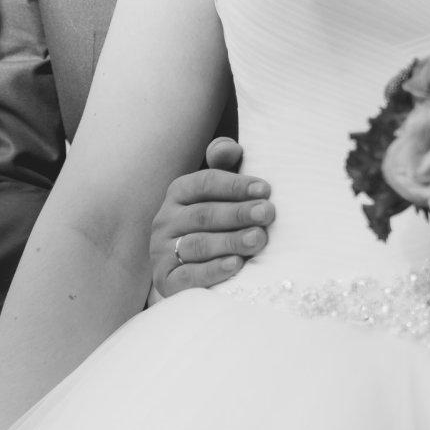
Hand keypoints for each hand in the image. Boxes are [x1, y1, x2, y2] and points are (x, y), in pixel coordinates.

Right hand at [149, 138, 274, 299]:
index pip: (206, 183)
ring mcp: (162, 251)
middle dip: (239, 213)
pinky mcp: (166, 281)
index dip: (236, 185)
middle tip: (268, 213)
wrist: (190, 270)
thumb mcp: (220, 193)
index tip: (266, 190)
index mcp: (178, 192)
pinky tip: (236, 266)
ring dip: (230, 241)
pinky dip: (213, 271)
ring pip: (197, 244)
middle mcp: (165, 220)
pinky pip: (188, 276)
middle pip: (204, 214)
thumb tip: (229, 148)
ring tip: (259, 239)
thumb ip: (225, 166)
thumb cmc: (215, 223)